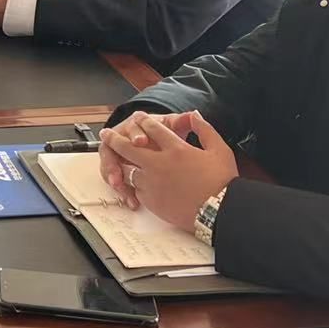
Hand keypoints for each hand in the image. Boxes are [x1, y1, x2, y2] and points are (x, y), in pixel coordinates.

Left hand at [100, 111, 237, 230]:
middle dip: (115, 138)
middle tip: (106, 134)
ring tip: (115, 159)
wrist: (219, 212)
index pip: (154, 129)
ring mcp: (153, 183)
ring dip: (123, 163)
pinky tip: (133, 183)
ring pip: (130, 170)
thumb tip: (195, 114)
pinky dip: (135, 185)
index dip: (143, 121)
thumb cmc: (222, 182)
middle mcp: (160, 163)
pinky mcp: (151, 200)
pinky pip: (136, 189)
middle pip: (129, 147)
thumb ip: (205, 129)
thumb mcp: (219, 150)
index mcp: (176, 149)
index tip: (137, 116)